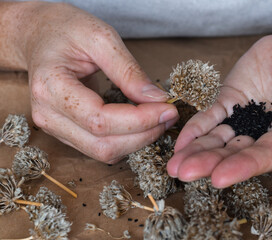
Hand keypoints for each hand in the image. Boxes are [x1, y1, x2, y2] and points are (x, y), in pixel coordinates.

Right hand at [24, 3, 177, 162]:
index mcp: (51, 87)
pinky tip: (142, 124)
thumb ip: (128, 71)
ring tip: (159, 119)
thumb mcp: (101, 38)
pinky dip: (127, 140)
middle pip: (103, 144)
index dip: (139, 120)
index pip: (100, 120)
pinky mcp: (67, 132)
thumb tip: (157, 99)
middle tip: (169, 115)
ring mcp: (55, 127)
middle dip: (143, 134)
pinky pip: (101, 148)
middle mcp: (48, 115)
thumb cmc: (66, 30)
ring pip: (103, 152)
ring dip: (137, 141)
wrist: (41, 35)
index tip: (167, 108)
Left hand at [167, 28, 271, 186]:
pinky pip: (210, 116)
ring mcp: (243, 117)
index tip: (219, 178)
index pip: (264, 156)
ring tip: (174, 165)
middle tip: (183, 173)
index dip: (242, 167)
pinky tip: (181, 141)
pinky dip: (196, 128)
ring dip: (196, 151)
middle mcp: (262, 131)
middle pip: (234, 152)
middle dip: (208, 163)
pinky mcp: (229, 100)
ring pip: (218, 138)